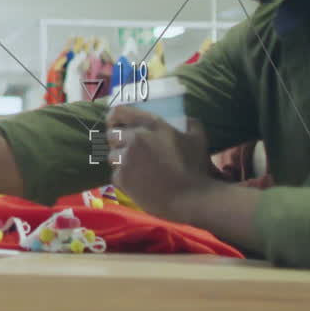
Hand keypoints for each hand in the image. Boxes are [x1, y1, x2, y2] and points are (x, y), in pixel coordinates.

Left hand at [107, 104, 213, 221]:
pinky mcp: (121, 178)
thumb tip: (187, 120)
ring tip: (135, 168)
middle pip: (111, 135)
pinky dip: (124, 178)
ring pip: (112, 155)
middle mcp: (134, 138)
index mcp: (151, 125)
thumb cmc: (195, 167)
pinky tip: (137, 183)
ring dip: (120, 160)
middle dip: (118, 141)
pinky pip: (115, 174)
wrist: (190, 198)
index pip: (119, 112)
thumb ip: (191, 124)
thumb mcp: (198, 139)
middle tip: (129, 149)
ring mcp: (125, 158)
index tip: (115, 122)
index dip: (114, 117)